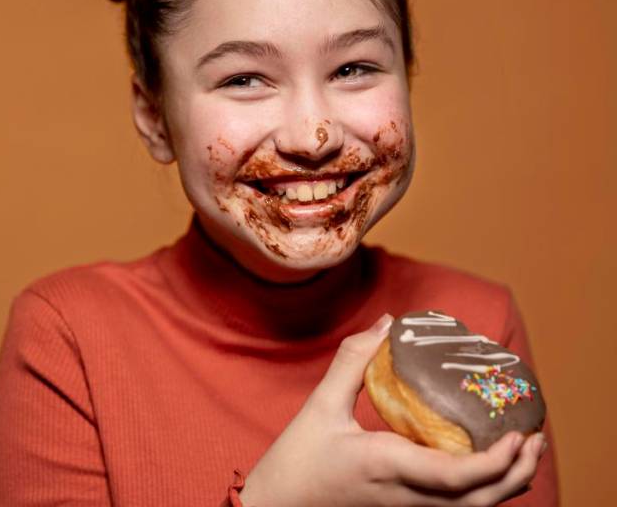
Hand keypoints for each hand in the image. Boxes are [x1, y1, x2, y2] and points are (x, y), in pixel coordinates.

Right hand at [238, 314, 546, 506]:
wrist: (276, 506)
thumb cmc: (297, 460)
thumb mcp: (320, 405)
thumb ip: (354, 361)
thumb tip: (388, 323)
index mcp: (387, 466)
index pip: (457, 477)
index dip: (497, 462)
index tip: (518, 433)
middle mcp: (406, 497)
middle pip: (481, 501)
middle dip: (518, 473)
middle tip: (534, 435)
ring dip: (506, 484)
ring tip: (522, 450)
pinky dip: (483, 492)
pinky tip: (486, 466)